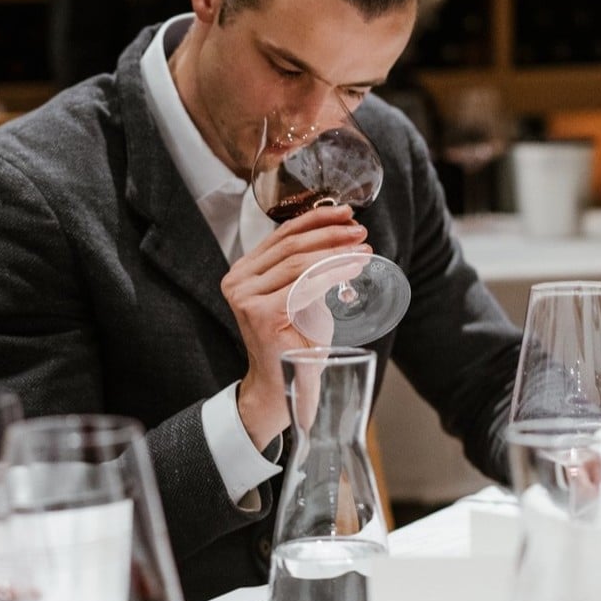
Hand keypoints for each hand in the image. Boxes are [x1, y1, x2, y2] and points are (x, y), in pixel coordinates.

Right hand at [220, 204, 370, 448]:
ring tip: (363, 249)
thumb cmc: (296, 343)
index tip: (345, 213)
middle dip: (330, 233)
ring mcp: (244, 297)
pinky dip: (332, 273)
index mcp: (244, 271)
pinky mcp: (258, 313)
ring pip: (298, 262)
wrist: (284, 387)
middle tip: (359, 231)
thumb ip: (309, 268)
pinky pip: (302, 285)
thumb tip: (342, 236)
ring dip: (336, 252)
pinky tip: (353, 268)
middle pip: (290, 244)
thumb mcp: (302, 296)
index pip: (281, 234)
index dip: (315, 220)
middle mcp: (237, 280)